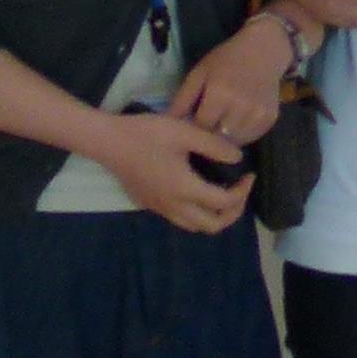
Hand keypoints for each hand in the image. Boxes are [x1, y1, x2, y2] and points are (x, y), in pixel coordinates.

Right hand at [94, 108, 254, 233]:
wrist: (108, 142)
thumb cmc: (146, 134)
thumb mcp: (184, 132)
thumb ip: (214, 145)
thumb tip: (238, 158)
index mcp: (184, 189)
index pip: (224, 203)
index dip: (242, 192)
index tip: (248, 174)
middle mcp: (173, 206)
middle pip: (212, 226)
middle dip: (233, 212)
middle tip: (239, 190)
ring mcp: (159, 208)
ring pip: (194, 226)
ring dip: (214, 216)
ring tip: (222, 193)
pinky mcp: (149, 205)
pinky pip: (179, 219)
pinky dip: (196, 213)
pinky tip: (197, 190)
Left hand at [168, 13, 297, 144]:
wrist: (265, 50)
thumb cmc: (227, 59)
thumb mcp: (199, 73)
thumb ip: (183, 100)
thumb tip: (167, 123)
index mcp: (219, 94)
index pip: (200, 127)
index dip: (193, 128)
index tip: (191, 125)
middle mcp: (240, 107)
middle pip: (217, 138)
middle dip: (209, 135)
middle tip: (206, 126)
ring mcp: (258, 114)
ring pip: (234, 142)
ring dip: (225, 137)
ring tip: (221, 122)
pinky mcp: (270, 119)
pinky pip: (251, 138)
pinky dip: (241, 134)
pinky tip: (237, 120)